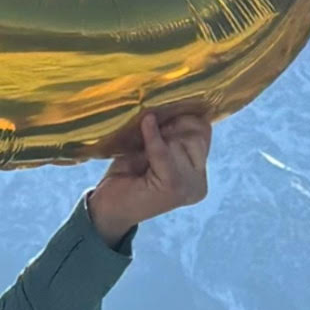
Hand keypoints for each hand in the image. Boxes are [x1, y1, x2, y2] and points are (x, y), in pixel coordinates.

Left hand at [88, 109, 211, 243]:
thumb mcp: (151, 150)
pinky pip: (165, 151)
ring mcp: (189, 186)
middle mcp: (199, 182)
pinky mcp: (174, 186)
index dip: (183, 117)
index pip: (204, 131)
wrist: (106, 209)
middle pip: (196, 133)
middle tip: (150, 127)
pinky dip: (153, 137)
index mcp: (198, 174)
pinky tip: (146, 124)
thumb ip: (166, 132)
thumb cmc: (126, 177)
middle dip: (173, 125)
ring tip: (143, 143)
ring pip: (182, 140)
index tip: (162, 117)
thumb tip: (171, 100)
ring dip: (161, 134)